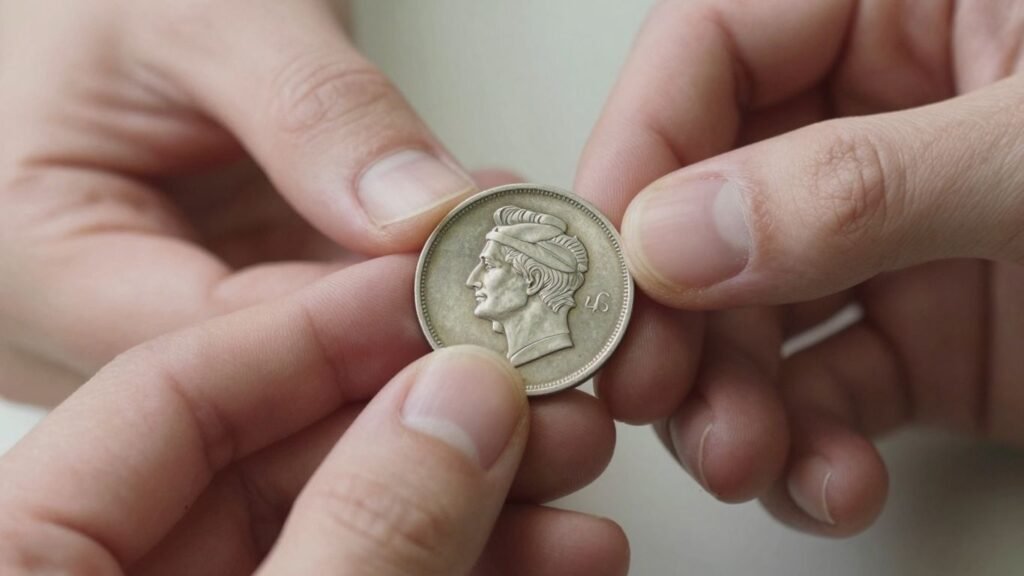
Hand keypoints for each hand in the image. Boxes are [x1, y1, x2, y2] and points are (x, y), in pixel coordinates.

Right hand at [0, 0, 487, 403]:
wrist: (86, 0)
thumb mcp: (198, 17)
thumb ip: (313, 112)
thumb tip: (425, 213)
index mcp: (36, 270)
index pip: (204, 345)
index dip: (347, 341)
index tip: (465, 319)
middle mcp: (90, 327)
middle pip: (259, 394)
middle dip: (402, 365)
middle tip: (531, 351)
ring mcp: (160, 321)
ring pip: (301, 376)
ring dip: (416, 340)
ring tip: (523, 308)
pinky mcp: (218, 298)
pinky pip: (317, 332)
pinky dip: (396, 303)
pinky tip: (474, 270)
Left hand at [0, 256, 626, 574]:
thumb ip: (351, 528)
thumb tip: (457, 402)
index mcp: (30, 557)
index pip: (171, 386)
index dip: (318, 325)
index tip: (433, 291)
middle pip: (287, 453)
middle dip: (437, 415)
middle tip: (539, 379)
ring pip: (357, 524)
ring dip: (484, 497)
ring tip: (585, 465)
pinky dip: (474, 567)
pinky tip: (563, 550)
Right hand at [578, 0, 1023, 534]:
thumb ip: (862, 182)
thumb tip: (683, 234)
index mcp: (911, 2)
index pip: (713, 49)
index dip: (639, 148)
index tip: (607, 255)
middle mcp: (883, 115)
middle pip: (709, 201)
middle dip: (675, 311)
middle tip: (648, 386)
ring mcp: (901, 232)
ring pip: (752, 314)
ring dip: (729, 400)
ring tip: (742, 458)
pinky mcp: (933, 333)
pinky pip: (827, 391)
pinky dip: (809, 451)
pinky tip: (822, 483)